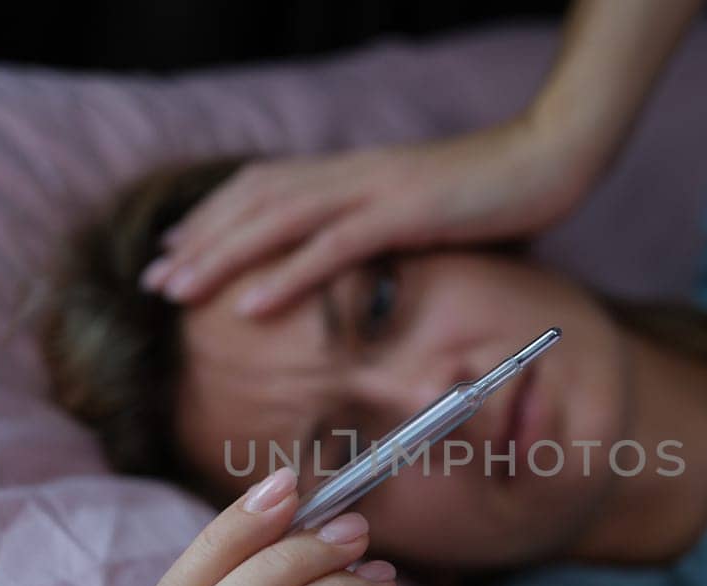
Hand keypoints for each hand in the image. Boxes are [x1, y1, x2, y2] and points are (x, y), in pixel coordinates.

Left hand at [140, 116, 590, 316]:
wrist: (553, 155)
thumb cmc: (498, 191)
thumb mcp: (427, 211)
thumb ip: (388, 228)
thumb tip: (363, 260)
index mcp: (355, 172)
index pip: (266, 188)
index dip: (216, 217)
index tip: (178, 250)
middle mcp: (352, 174)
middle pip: (255, 202)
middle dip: (200, 242)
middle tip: (153, 281)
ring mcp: (375, 190)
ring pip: (277, 223)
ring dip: (221, 258)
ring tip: (177, 293)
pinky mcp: (404, 214)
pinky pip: (331, 249)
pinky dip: (284, 278)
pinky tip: (248, 307)